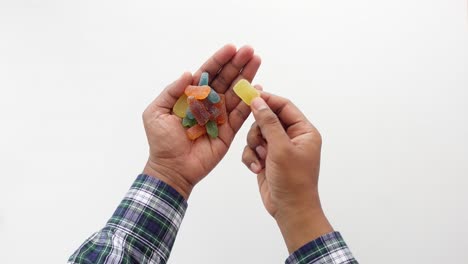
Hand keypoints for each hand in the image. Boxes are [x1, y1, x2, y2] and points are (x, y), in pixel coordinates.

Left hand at [142, 44, 260, 199]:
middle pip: (225, 79)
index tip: (231, 48)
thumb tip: (188, 73)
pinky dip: (249, 102)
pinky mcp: (228, 131)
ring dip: (246, 77)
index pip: (207, 74)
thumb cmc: (161, 141)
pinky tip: (258, 88)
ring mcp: (219, 116)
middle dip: (237, 64)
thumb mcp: (156, 112)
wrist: (172, 168)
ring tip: (257, 61)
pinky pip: (241, 115)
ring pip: (235, 93)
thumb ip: (172, 92)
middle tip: (250, 51)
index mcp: (191, 97)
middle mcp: (207, 103)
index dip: (219, 61)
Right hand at [242, 92, 332, 252]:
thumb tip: (258, 101)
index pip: (284, 106)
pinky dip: (251, 157)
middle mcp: (292, 137)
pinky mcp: (267, 159)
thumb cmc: (293, 180)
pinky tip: (257, 168)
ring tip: (261, 159)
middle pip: (267, 119)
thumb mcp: (281, 148)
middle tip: (259, 143)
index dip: (268, 100)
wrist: (290, 210)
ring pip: (257, 134)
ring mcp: (278, 148)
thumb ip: (269, 123)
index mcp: (303, 131)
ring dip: (254, 146)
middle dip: (259, 130)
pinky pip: (252, 149)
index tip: (250, 95)